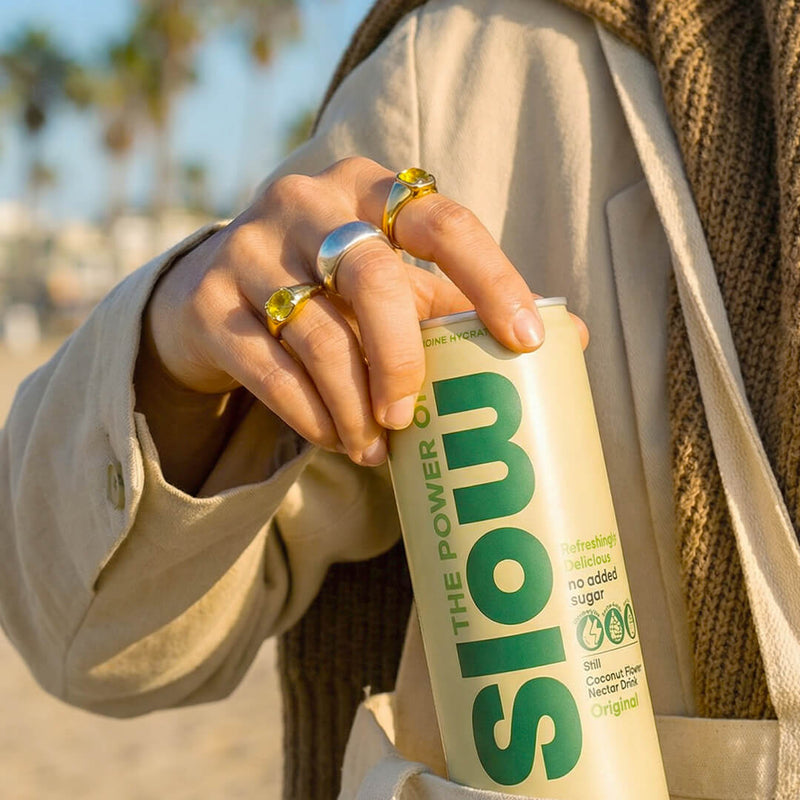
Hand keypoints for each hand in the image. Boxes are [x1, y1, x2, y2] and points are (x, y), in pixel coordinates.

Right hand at [145, 157, 588, 467]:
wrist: (217, 297)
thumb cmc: (331, 291)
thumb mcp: (395, 283)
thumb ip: (461, 305)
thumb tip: (572, 337)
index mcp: (370, 190)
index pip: (442, 220)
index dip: (490, 277)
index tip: (524, 342)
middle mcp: (307, 204)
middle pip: (370, 276)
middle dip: (403, 357)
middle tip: (412, 416)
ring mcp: (249, 248)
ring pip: (315, 333)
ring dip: (354, 404)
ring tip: (376, 449)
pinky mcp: (209, 303)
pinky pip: (266, 367)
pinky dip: (309, 414)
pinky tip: (337, 440)